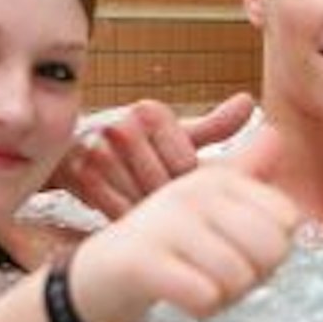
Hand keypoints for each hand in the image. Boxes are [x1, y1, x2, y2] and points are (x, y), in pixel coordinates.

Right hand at [51, 93, 255, 217]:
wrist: (74, 163)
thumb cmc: (137, 153)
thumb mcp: (175, 139)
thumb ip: (214, 127)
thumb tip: (249, 102)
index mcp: (149, 112)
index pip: (186, 165)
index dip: (184, 183)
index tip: (171, 178)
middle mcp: (120, 124)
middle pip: (164, 185)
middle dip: (165, 201)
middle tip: (160, 202)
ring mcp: (94, 148)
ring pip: (140, 202)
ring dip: (146, 215)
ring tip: (143, 211)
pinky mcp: (73, 172)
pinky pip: (113, 210)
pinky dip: (123, 219)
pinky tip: (126, 219)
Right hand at [65, 122, 297, 321]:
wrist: (94, 279)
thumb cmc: (164, 243)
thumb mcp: (205, 203)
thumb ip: (244, 173)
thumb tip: (276, 133)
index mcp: (217, 179)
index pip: (287, 219)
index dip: (274, 249)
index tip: (240, 252)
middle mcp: (193, 192)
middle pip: (271, 248)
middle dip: (255, 276)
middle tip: (221, 277)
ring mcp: (166, 224)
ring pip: (240, 277)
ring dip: (225, 297)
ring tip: (199, 286)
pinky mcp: (141, 262)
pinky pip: (205, 297)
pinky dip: (202, 309)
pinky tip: (184, 301)